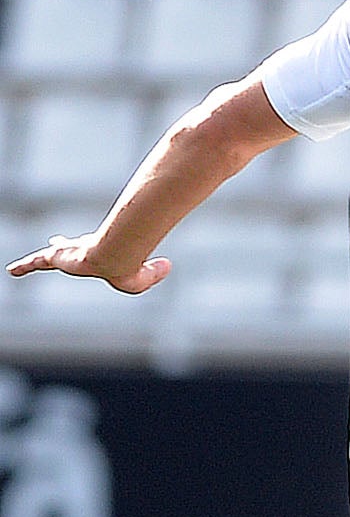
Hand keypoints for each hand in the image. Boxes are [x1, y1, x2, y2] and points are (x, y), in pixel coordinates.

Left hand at [8, 233, 167, 292]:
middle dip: (63, 245)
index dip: (91, 246)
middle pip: (70, 246)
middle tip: (55, 241)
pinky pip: (36, 263)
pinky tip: (11, 271)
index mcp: (100, 253)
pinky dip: (23, 267)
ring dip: (35, 262)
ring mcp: (68, 253)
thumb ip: (155, 271)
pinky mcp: (58, 258)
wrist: (114, 256)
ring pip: (48, 257)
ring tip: (20, 266)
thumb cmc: (129, 267)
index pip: (95, 247)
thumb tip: (166, 265)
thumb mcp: (146, 275)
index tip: (86, 243)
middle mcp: (82, 250)